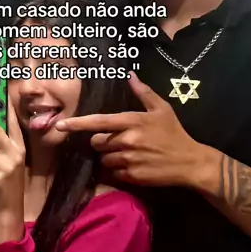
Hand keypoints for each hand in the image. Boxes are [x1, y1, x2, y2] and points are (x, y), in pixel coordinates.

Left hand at [56, 71, 204, 187]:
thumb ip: (143, 92)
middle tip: (117, 141)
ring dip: (110, 157)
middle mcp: (127, 140)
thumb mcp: (162, 109)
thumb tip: (130, 75)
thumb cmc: (174, 133)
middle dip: (101, 142)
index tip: (61, 125)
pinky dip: (119, 170)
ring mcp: (128, 159)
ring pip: (104, 159)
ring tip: (128, 154)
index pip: (99, 121)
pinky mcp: (132, 176)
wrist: (189, 162)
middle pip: (97, 142)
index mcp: (132, 121)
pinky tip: (133, 165)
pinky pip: (113, 173)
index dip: (77, 123)